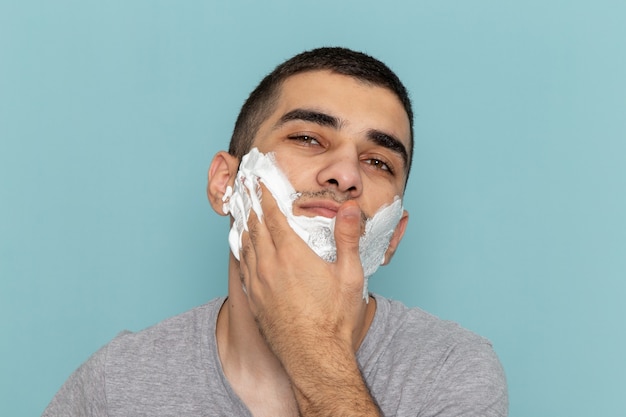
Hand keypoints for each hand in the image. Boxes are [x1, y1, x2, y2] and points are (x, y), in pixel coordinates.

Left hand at [239, 184, 380, 415]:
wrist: (315, 359)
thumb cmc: (335, 320)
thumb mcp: (350, 275)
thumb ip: (348, 238)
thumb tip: (350, 208)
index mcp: (292, 255)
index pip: (272, 216)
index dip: (263, 196)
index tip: (257, 182)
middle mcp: (269, 266)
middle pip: (254, 228)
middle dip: (250, 205)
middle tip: (244, 190)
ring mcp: (258, 284)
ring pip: (245, 247)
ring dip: (243, 227)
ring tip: (242, 214)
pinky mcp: (254, 300)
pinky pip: (242, 268)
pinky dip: (241, 251)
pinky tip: (242, 250)